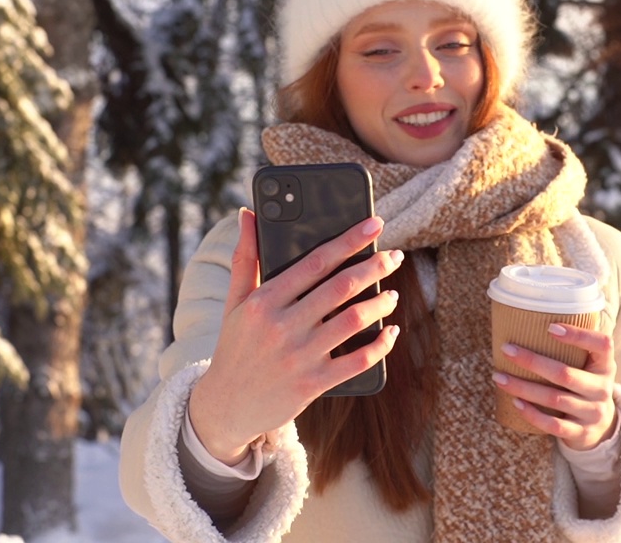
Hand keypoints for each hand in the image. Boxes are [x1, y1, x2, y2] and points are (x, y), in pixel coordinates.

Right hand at [189, 208, 402, 463]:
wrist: (225, 406)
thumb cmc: (235, 346)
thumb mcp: (235, 302)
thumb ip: (246, 258)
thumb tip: (248, 214)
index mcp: (263, 301)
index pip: (315, 262)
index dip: (350, 240)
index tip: (375, 224)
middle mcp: (281, 327)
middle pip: (340, 287)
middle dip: (374, 267)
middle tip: (395, 257)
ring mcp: (298, 357)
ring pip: (353, 320)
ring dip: (380, 303)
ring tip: (392, 294)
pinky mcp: (312, 385)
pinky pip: (357, 361)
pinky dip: (380, 345)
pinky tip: (391, 332)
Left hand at [492, 323, 617, 450]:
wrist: (602, 426)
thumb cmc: (586, 384)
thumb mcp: (591, 365)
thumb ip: (575, 347)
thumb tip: (532, 317)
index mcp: (606, 365)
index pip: (602, 344)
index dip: (578, 336)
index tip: (550, 328)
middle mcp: (602, 389)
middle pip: (565, 374)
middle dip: (532, 361)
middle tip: (507, 349)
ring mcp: (592, 413)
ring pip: (554, 399)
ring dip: (523, 387)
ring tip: (499, 376)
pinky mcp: (581, 433)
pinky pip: (553, 424)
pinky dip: (532, 414)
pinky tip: (515, 402)